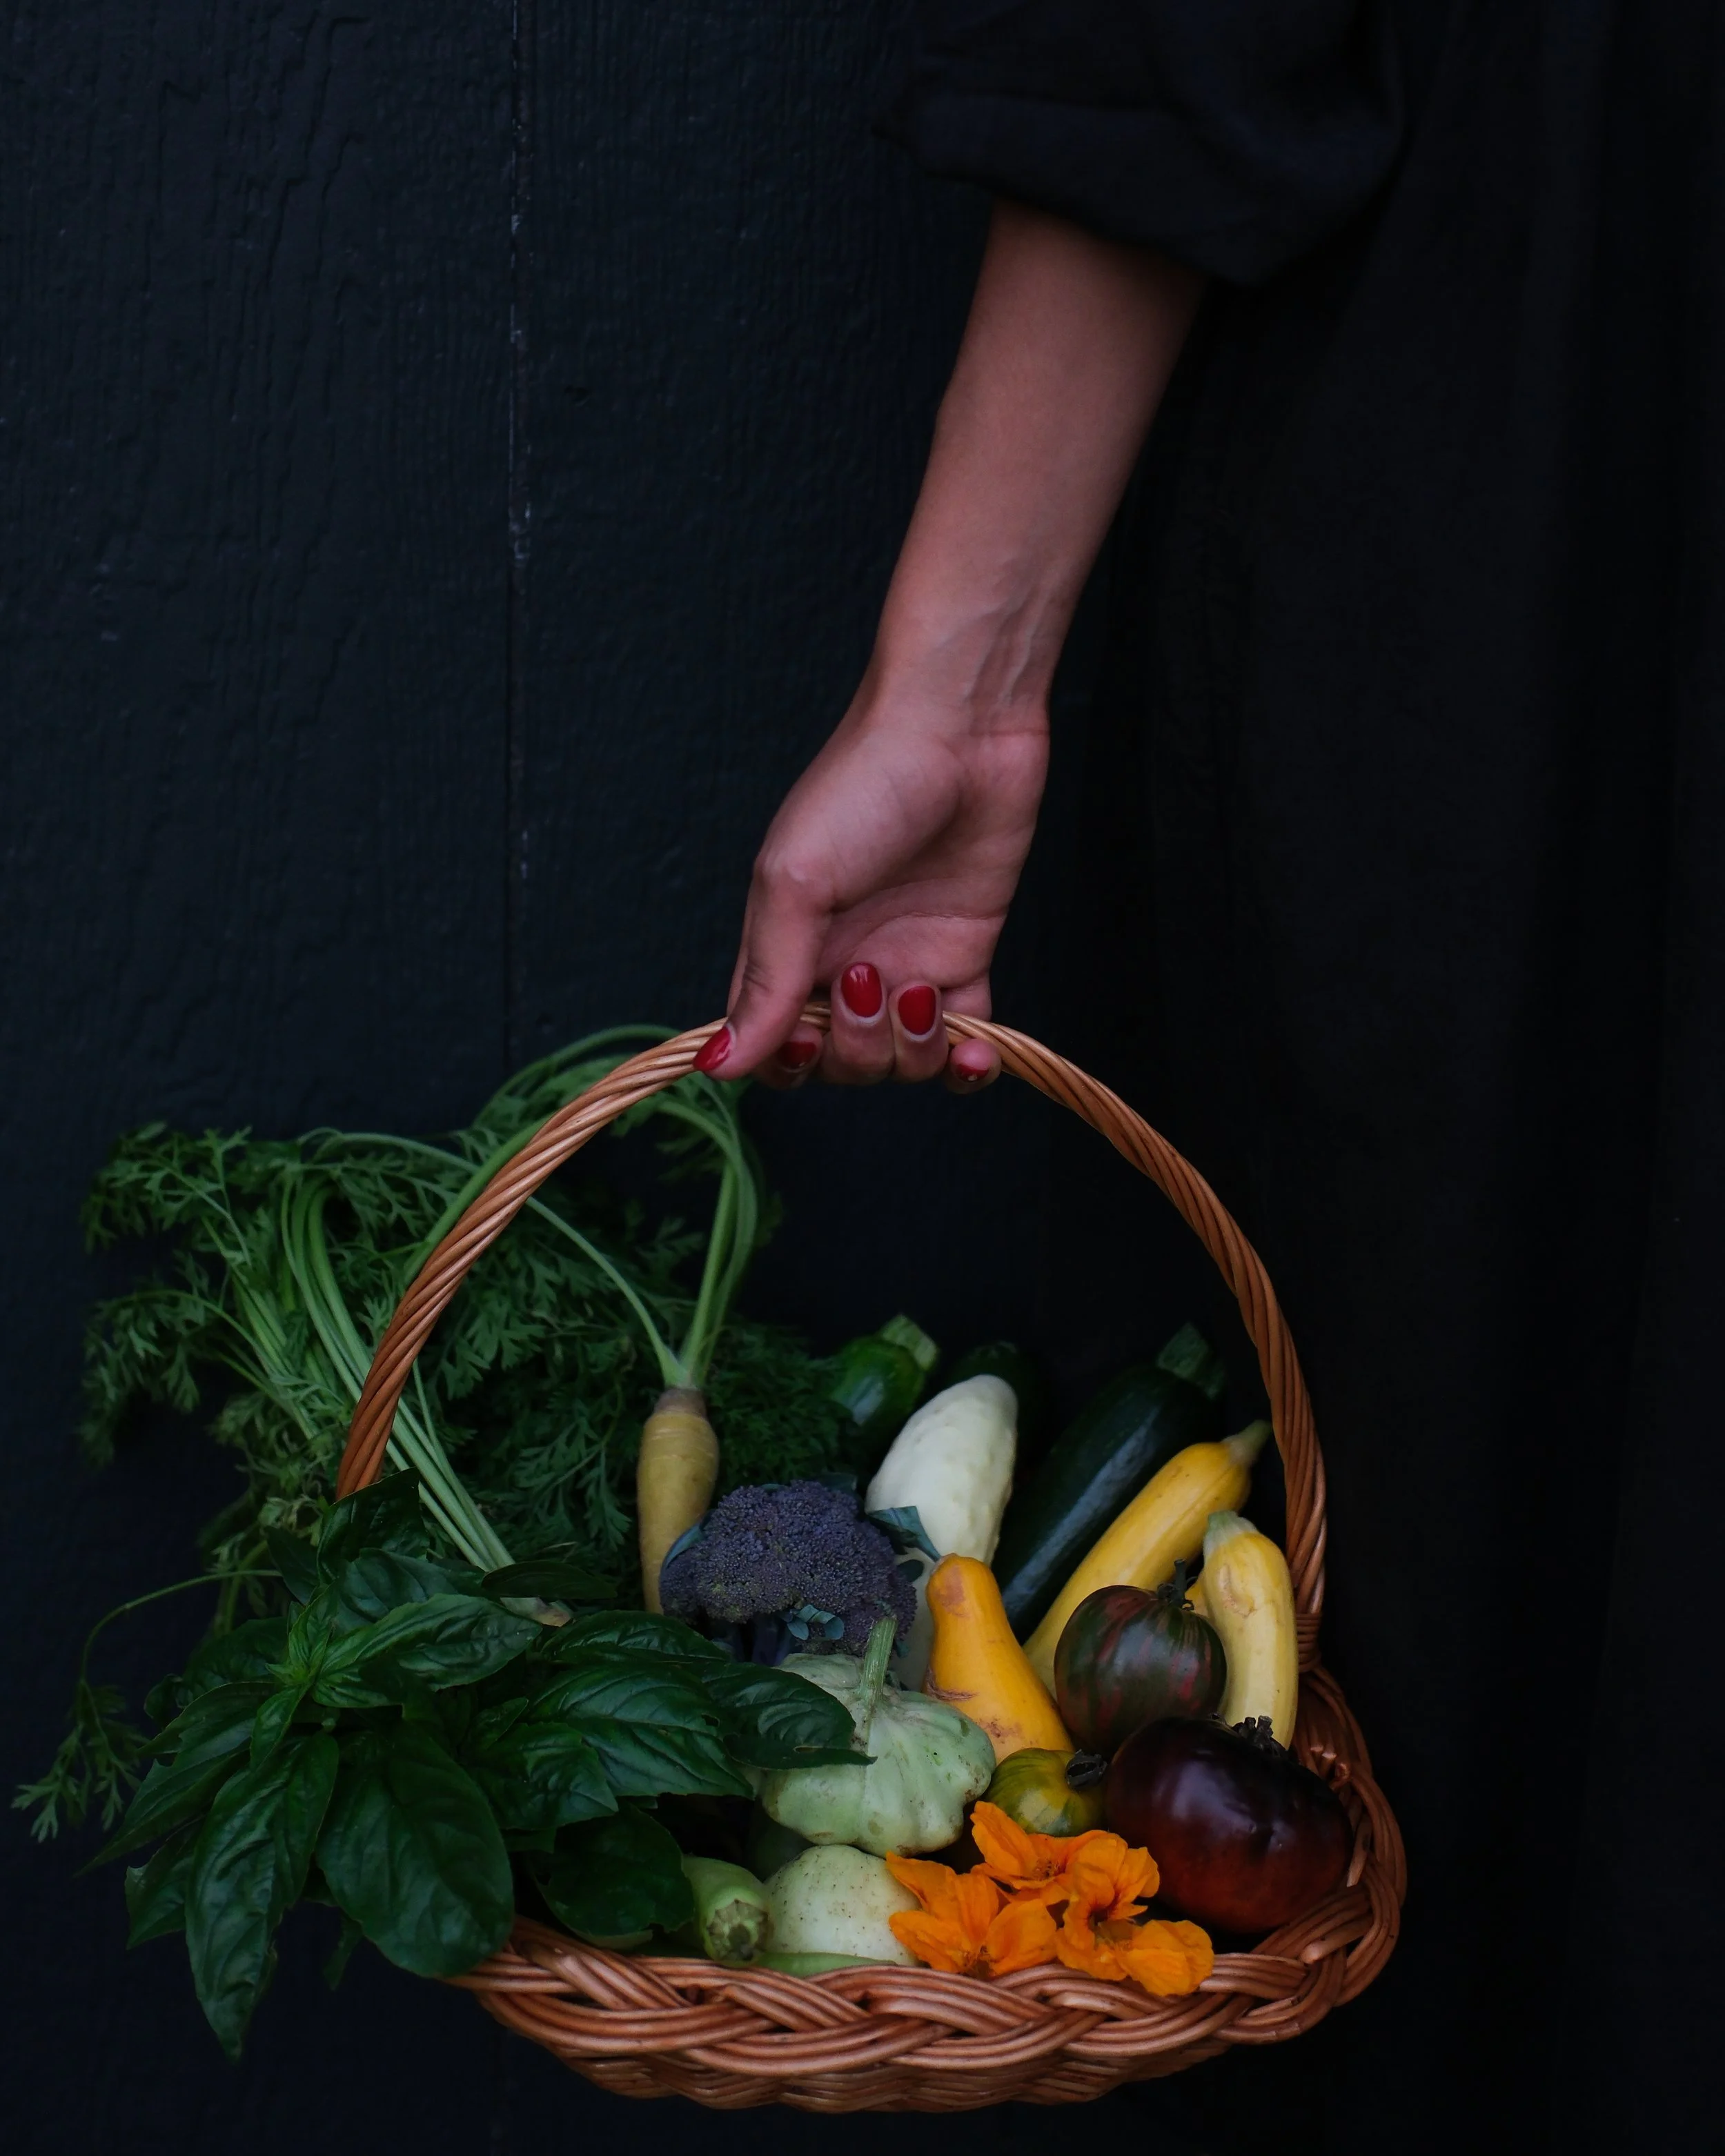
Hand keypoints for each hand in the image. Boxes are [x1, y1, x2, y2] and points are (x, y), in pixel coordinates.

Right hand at [702, 670, 1047, 1088]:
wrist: (962, 731)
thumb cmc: (863, 785)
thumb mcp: (795, 884)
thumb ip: (767, 981)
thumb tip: (717, 1066)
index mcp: (788, 948)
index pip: (771, 1044)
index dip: (789, 1063)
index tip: (808, 1036)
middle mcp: (843, 965)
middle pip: (839, 1065)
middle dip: (858, 1049)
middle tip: (874, 978)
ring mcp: (907, 962)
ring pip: (902, 1064)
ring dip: (913, 1051)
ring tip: (922, 990)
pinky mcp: (965, 957)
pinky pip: (966, 1046)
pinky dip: (969, 1066)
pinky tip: (973, 1052)